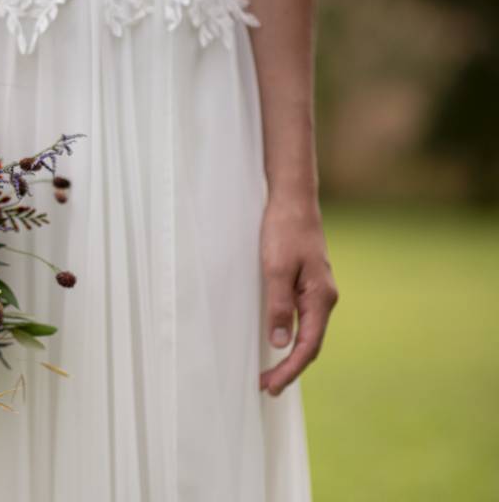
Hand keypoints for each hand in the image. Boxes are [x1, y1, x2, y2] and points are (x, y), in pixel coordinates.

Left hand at [258, 197, 337, 395]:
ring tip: (269, 373)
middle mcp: (324, 298)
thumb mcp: (276, 270)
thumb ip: (279, 307)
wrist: (293, 202)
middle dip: (289, 369)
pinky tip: (278, 342)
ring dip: (290, 355)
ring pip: (308, 333)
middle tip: (265, 387)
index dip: (289, 370)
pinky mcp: (308, 284)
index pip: (308, 347)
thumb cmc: (284, 231)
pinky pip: (303, 319)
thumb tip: (281, 343)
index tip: (270, 386)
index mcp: (320, 298)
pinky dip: (291, 336)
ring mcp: (318, 292)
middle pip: (310, 344)